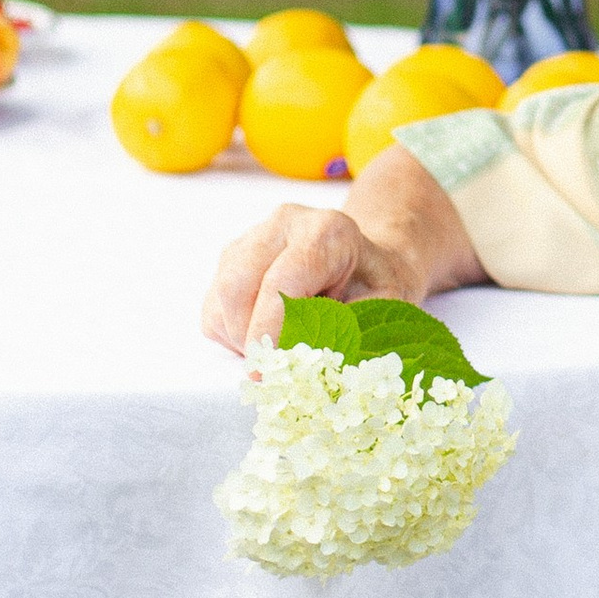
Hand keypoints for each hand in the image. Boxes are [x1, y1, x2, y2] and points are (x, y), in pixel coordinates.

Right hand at [202, 144, 478, 353]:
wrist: (368, 262)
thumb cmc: (377, 288)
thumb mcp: (384, 309)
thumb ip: (348, 332)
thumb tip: (306, 366)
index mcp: (326, 231)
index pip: (281, 282)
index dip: (270, 330)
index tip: (268, 372)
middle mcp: (284, 224)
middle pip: (237, 287)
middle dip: (249, 339)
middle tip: (271, 372)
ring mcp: (252, 238)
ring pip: (221, 299)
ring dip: (240, 340)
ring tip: (278, 352)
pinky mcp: (232, 258)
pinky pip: (214, 307)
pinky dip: (232, 335)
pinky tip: (268, 336)